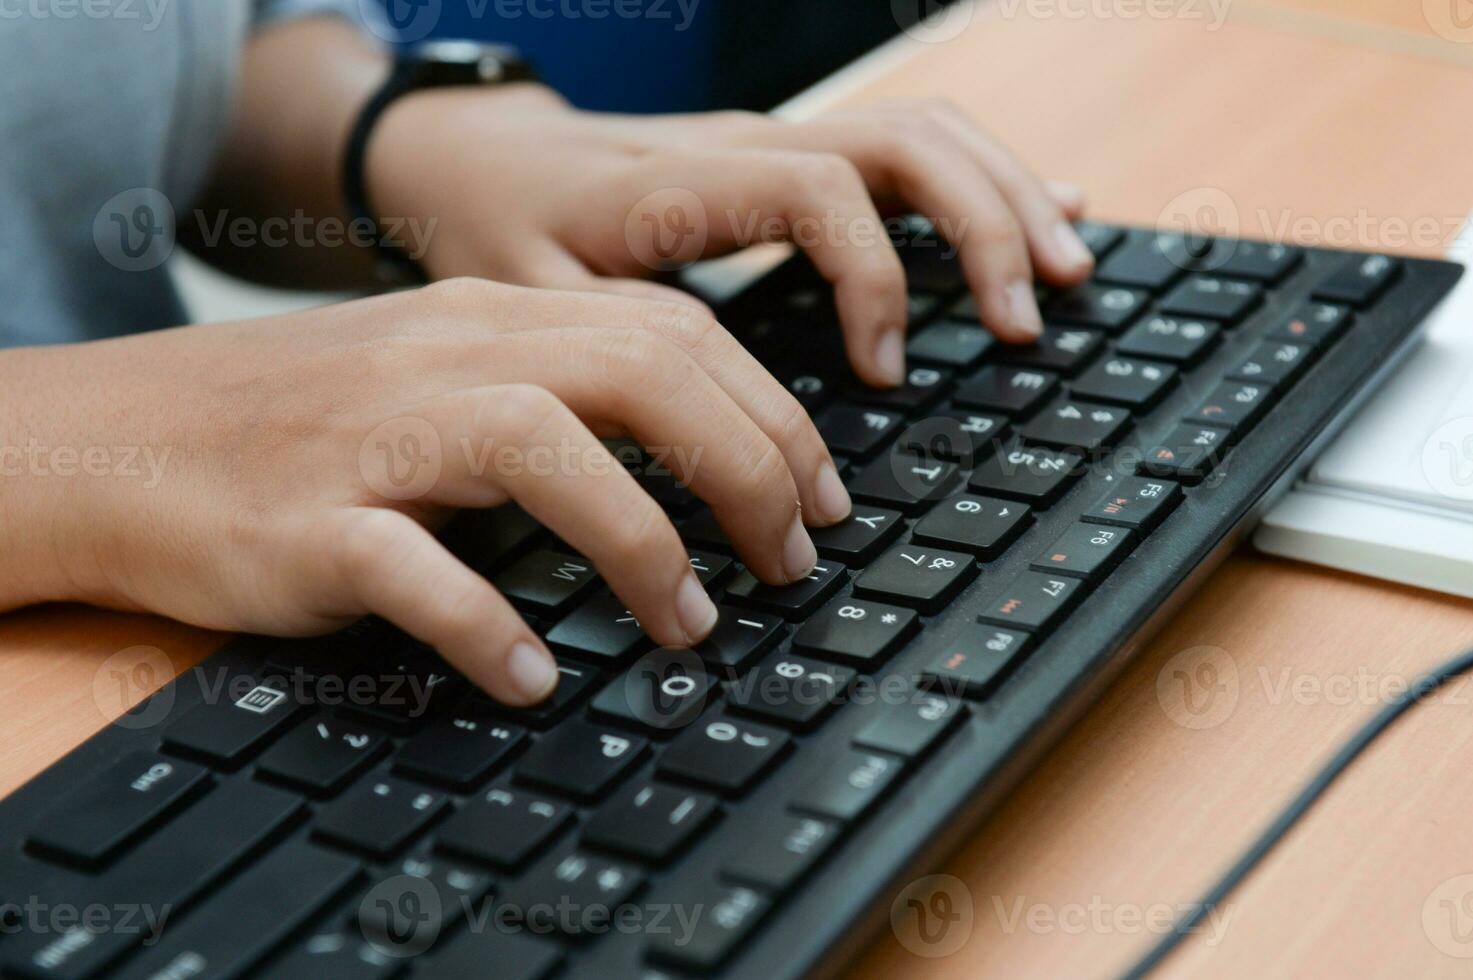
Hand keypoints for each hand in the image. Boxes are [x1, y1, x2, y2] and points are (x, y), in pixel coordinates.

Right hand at [3, 280, 850, 704]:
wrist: (125, 438)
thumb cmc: (304, 422)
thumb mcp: (443, 372)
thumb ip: (559, 393)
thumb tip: (697, 461)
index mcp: (494, 316)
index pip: (671, 332)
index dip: (770, 412)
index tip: (821, 496)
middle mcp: (447, 354)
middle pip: (637, 374)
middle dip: (745, 470)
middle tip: (788, 564)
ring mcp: (376, 432)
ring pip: (541, 449)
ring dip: (642, 543)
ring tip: (688, 625)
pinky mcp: (309, 519)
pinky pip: (415, 567)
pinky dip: (487, 623)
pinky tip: (532, 675)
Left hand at [365, 87, 1093, 386]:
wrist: (474, 156)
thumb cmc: (499, 233)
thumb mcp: (527, 300)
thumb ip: (611, 346)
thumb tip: (711, 421)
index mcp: (681, 181)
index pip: (819, 192)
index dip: (871, 276)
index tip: (886, 372)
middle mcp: (745, 147)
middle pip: (902, 144)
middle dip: (982, 226)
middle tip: (1033, 320)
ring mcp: (775, 144)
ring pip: (921, 134)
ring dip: (1003, 199)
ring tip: (1068, 274)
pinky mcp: (789, 160)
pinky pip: (906, 148)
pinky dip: (982, 182)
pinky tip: (1042, 213)